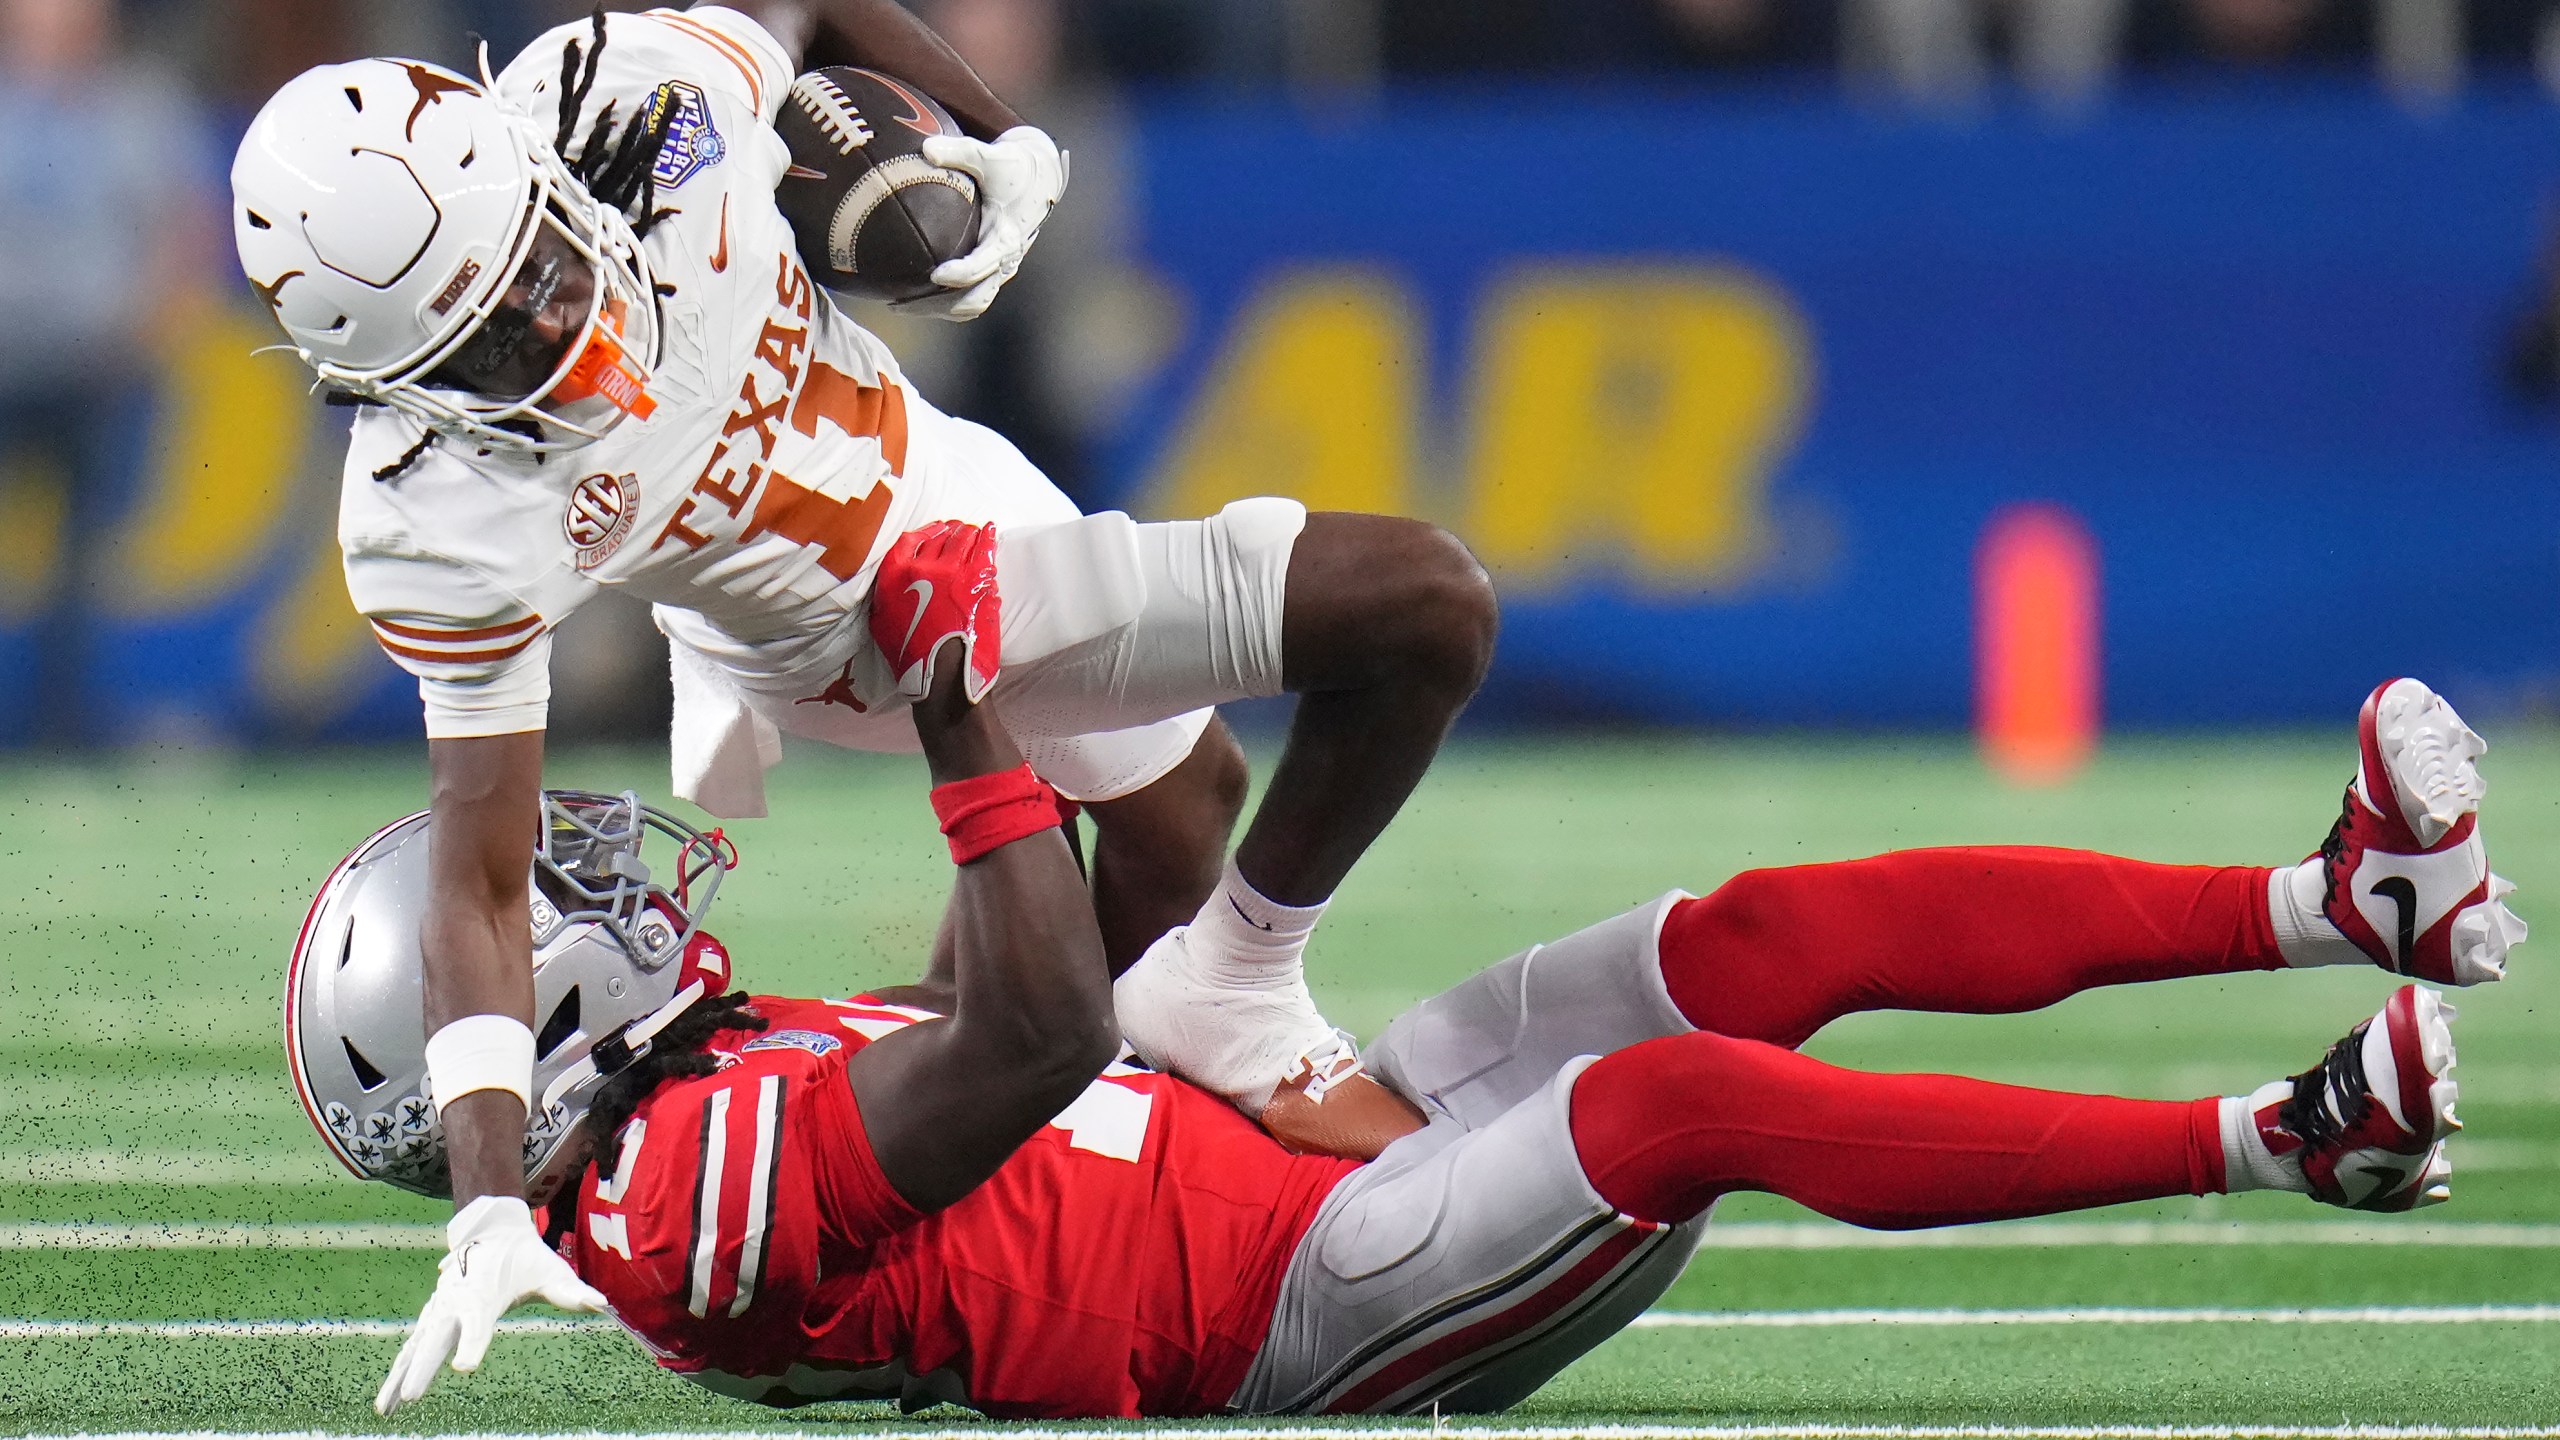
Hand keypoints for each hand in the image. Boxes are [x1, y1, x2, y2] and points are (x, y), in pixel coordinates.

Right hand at [375, 1195, 605, 1415]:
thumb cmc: (525, 1255)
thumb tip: (601, 1303)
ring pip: (417, 1345)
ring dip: (400, 1375)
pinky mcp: (434, 1316)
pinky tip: (389, 1399)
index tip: (465, 1366)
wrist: (493, 1230)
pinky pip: (413, 1346)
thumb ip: (572, 1289)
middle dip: (424, 1367)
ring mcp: (440, 1309)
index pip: (478, 1324)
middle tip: (411, 1397)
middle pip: (438, 1339)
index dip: (472, 1344)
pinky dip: (400, 1369)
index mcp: (483, 1294)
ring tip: (387, 1408)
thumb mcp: (550, 1269)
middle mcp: (456, 1301)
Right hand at [871, 520, 999, 702]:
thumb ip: (886, 596)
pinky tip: (991, 533)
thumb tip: (894, 582)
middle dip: (949, 531)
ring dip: (968, 533)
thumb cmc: (910, 658)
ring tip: (974, 531)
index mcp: (893, 576)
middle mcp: (922, 568)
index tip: (933, 532)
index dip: (923, 533)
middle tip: (957, 529)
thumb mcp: (881, 624)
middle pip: (939, 536)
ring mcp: (953, 573)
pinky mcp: (979, 582)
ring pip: (963, 540)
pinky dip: (988, 540)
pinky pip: (984, 552)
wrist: (943, 679)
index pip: (908, 540)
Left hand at [896, 126, 1066, 321]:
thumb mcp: (989, 155)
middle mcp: (1005, 260)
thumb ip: (959, 152)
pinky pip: (971, 297)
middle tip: (899, 304)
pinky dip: (945, 305)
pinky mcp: (992, 270)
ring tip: (899, 306)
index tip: (933, 275)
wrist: (1038, 178)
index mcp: (1006, 237)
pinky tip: (914, 298)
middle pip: (973, 298)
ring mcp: (999, 269)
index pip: (982, 265)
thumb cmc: (1011, 166)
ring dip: (937, 310)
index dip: (959, 274)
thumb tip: (926, 148)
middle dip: (936, 305)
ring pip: (971, 304)